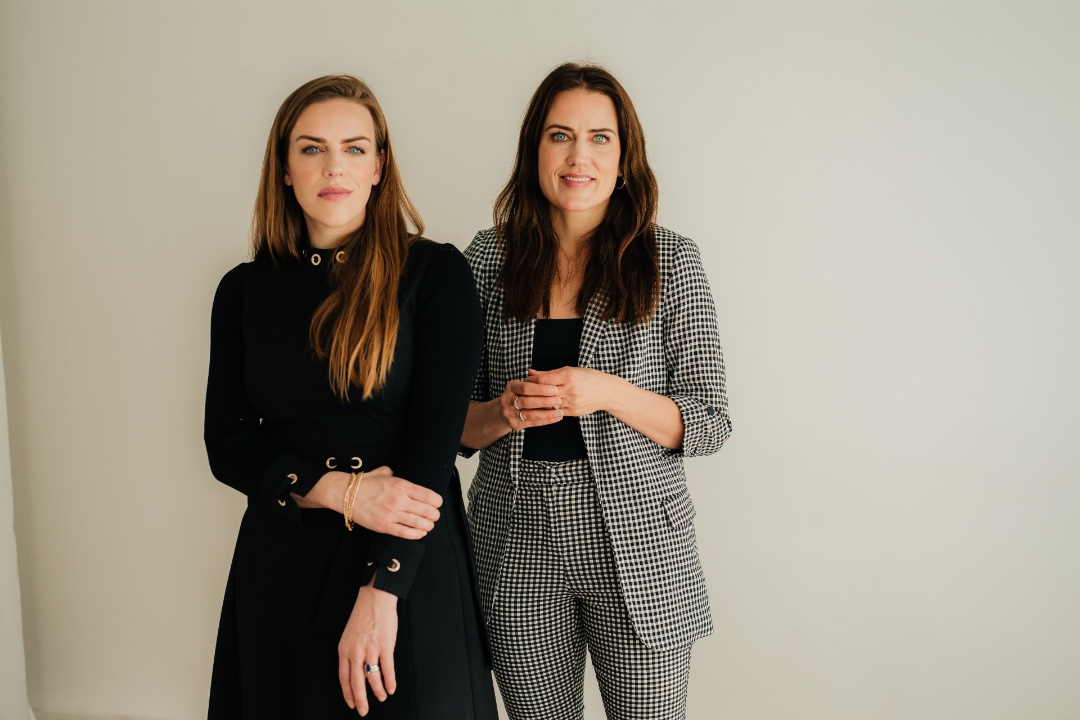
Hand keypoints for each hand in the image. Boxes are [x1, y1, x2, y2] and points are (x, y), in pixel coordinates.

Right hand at [293, 466, 441, 539]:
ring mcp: (391, 514)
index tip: (437, 504)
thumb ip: (396, 475)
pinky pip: (405, 533)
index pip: (429, 496)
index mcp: (402, 485)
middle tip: (434, 516)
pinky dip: (416, 534)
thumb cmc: (365, 483)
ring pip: (419, 523)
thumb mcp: (384, 473)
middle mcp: (399, 500)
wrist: (346, 494)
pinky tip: (421, 533)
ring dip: (428, 525)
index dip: (437, 502)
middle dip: (434, 515)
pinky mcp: (384, 526)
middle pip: (427, 511)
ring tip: (429, 525)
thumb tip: (402, 478)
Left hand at [339, 577, 397, 715]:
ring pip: (372, 679)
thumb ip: (352, 654)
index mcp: (344, 650)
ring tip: (382, 697)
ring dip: (378, 691)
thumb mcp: (350, 635)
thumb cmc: (363, 615)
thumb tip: (359, 673)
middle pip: (356, 683)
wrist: (375, 599)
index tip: (351, 703)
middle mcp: (355, 652)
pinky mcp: (385, 646)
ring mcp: (370, 650)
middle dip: (360, 700)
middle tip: (363, 711)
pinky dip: (390, 681)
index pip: (343, 678)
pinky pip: (387, 670)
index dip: (347, 693)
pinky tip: (391, 688)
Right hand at [500, 376, 562, 430]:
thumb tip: (552, 379)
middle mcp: (507, 400)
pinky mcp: (514, 424)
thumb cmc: (521, 393)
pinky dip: (545, 421)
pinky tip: (556, 418)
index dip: (540, 389)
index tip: (555, 389)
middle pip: (526, 402)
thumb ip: (537, 382)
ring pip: (529, 415)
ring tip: (560, 412)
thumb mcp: (525, 384)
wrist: (507, 409)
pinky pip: (532, 423)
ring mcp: (509, 413)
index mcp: (511, 387)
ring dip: (546, 414)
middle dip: (544, 401)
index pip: (525, 387)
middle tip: (558, 400)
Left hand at [526, 367, 618, 416]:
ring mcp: (572, 402)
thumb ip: (550, 373)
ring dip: (537, 403)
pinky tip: (540, 409)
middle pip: (544, 393)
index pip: (544, 380)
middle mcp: (570, 389)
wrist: (607, 392)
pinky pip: (556, 412)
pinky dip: (547, 410)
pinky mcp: (573, 412)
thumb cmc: (589, 377)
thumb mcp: (571, 370)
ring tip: (528, 401)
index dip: (532, 380)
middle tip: (522, 393)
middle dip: (531, 393)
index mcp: (568, 376)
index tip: (525, 381)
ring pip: (548, 404)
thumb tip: (531, 372)